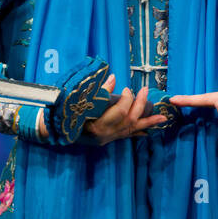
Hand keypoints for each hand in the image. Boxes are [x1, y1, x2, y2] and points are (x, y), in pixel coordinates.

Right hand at [36, 74, 167, 144]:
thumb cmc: (63, 113)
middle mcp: (104, 135)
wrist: (54, 132)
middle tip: (145, 91)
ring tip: (164, 118)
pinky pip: (128, 136)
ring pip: (132, 130)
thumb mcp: (77, 100)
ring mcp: (108, 139)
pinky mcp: (109, 140)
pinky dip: (140, 131)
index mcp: (96, 126)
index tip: (125, 88)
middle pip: (128, 120)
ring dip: (148, 122)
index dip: (125, 99)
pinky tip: (151, 129)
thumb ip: (97, 91)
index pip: (118, 113)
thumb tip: (113, 78)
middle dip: (139, 105)